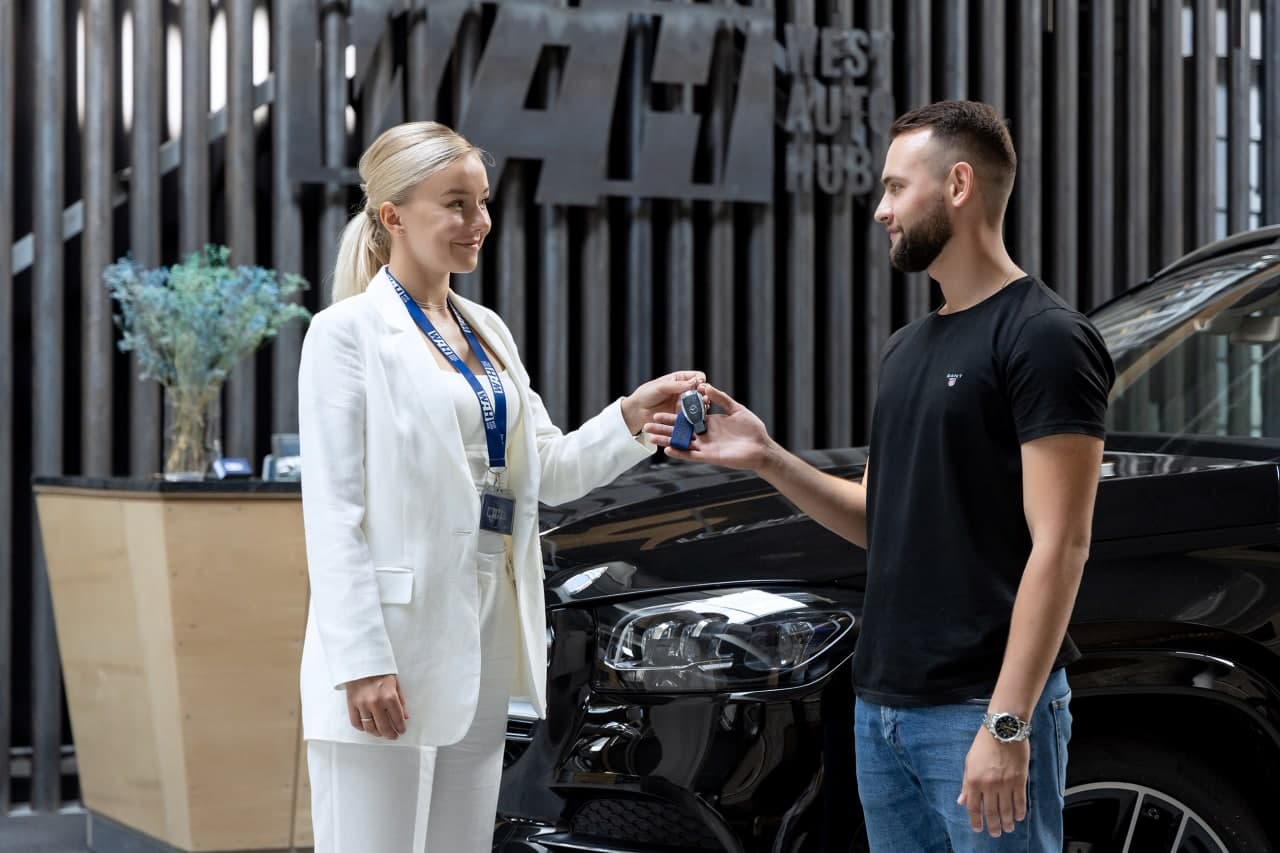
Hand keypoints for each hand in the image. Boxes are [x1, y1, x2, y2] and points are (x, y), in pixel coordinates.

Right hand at [344, 673, 408, 739]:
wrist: (361, 660)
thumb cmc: (379, 670)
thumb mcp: (395, 683)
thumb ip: (401, 701)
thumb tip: (405, 716)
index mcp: (389, 696)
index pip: (397, 719)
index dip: (400, 727)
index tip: (402, 730)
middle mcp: (375, 702)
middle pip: (384, 726)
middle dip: (390, 734)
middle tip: (393, 736)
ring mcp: (362, 704)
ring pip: (370, 727)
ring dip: (377, 733)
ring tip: (381, 733)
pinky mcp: (351, 704)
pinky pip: (356, 722)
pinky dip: (362, 728)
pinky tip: (368, 727)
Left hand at [621, 370, 706, 434]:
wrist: (637, 411)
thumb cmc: (645, 395)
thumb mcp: (660, 386)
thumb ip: (676, 385)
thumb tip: (693, 382)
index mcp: (679, 379)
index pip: (695, 376)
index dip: (700, 380)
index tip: (700, 384)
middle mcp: (683, 391)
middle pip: (699, 390)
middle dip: (704, 392)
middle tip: (705, 395)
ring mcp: (683, 403)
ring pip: (698, 402)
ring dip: (703, 403)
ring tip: (704, 405)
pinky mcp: (681, 415)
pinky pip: (692, 414)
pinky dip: (697, 414)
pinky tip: (698, 414)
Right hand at [643, 383, 772, 470]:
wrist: (762, 446)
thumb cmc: (752, 428)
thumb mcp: (736, 409)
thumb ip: (721, 398)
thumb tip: (705, 386)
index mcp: (709, 423)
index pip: (685, 419)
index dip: (671, 417)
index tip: (657, 413)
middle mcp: (704, 435)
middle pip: (679, 431)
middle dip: (663, 429)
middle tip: (647, 425)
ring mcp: (706, 446)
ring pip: (681, 443)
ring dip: (666, 441)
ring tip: (651, 438)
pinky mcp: (710, 456)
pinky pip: (691, 455)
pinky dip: (680, 453)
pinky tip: (668, 449)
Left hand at [957, 728, 1029, 836]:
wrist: (1003, 729)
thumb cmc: (983, 744)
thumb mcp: (969, 763)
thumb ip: (966, 784)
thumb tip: (962, 801)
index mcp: (974, 780)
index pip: (974, 807)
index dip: (975, 821)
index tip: (978, 829)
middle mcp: (989, 785)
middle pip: (991, 812)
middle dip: (993, 826)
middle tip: (995, 833)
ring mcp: (1005, 784)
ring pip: (1006, 810)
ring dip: (1007, 822)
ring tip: (1007, 829)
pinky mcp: (1020, 780)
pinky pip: (1020, 801)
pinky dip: (1019, 812)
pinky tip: (1018, 817)